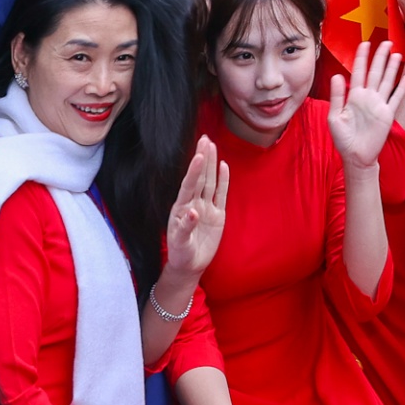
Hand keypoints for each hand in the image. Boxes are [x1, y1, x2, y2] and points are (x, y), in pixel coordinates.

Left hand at [164, 136, 229, 278]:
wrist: (190, 265)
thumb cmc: (181, 254)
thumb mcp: (181, 244)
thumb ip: (185, 227)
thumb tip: (193, 212)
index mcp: (181, 208)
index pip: (189, 186)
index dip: (194, 171)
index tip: (198, 155)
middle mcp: (194, 203)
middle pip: (200, 177)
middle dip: (202, 158)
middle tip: (205, 139)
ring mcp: (206, 207)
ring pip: (210, 181)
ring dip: (211, 164)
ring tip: (212, 145)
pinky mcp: (217, 214)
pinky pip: (221, 194)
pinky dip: (223, 180)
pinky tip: (223, 166)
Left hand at [327, 40, 404, 170]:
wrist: (356, 157)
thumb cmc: (343, 139)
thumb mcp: (335, 117)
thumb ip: (336, 96)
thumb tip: (337, 75)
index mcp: (354, 96)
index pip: (359, 71)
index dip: (362, 57)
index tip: (365, 43)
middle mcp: (368, 97)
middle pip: (376, 72)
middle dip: (380, 57)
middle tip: (385, 42)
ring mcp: (379, 105)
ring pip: (387, 81)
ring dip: (392, 68)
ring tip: (397, 54)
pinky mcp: (387, 114)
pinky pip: (396, 98)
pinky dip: (403, 87)